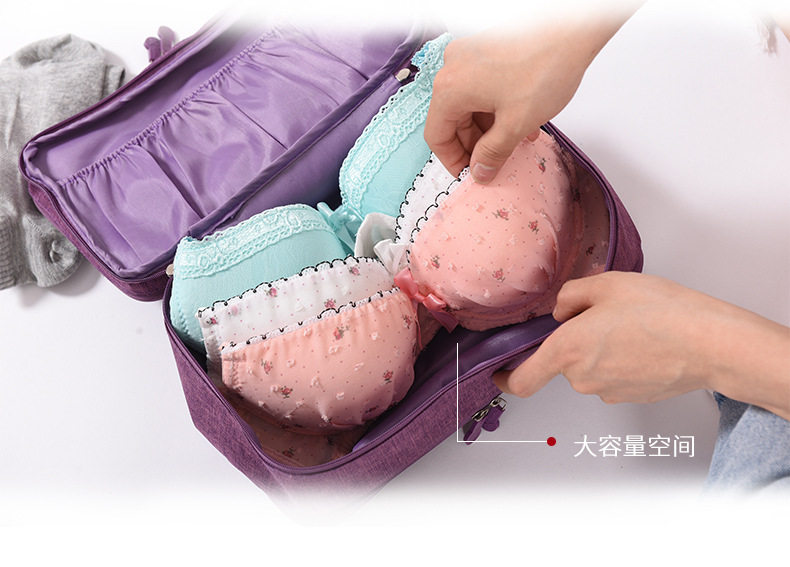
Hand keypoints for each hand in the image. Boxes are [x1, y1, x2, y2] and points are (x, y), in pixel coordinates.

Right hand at [425, 15, 626, 182]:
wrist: (573, 29)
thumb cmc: (545, 67)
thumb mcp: (516, 123)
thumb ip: (493, 153)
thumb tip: (480, 172)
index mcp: (450, 88)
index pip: (437, 135)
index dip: (452, 161)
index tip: (469, 174)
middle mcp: (453, 68)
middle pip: (453, 119)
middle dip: (475, 145)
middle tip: (494, 163)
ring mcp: (469, 56)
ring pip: (470, 105)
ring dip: (489, 128)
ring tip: (515, 143)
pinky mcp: (486, 50)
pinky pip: (482, 87)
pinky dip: (496, 108)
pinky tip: (520, 121)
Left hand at [493, 272, 789, 419]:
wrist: (710, 343)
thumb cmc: (661, 312)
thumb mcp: (605, 284)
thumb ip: (570, 296)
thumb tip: (560, 311)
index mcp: (567, 350)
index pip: (522, 381)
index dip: (505, 378)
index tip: (499, 372)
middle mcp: (583, 378)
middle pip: (561, 363)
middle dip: (572, 341)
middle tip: (602, 315)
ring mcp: (608, 392)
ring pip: (589, 368)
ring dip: (598, 349)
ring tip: (631, 325)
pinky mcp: (632, 397)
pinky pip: (613, 375)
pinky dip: (620, 360)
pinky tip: (643, 341)